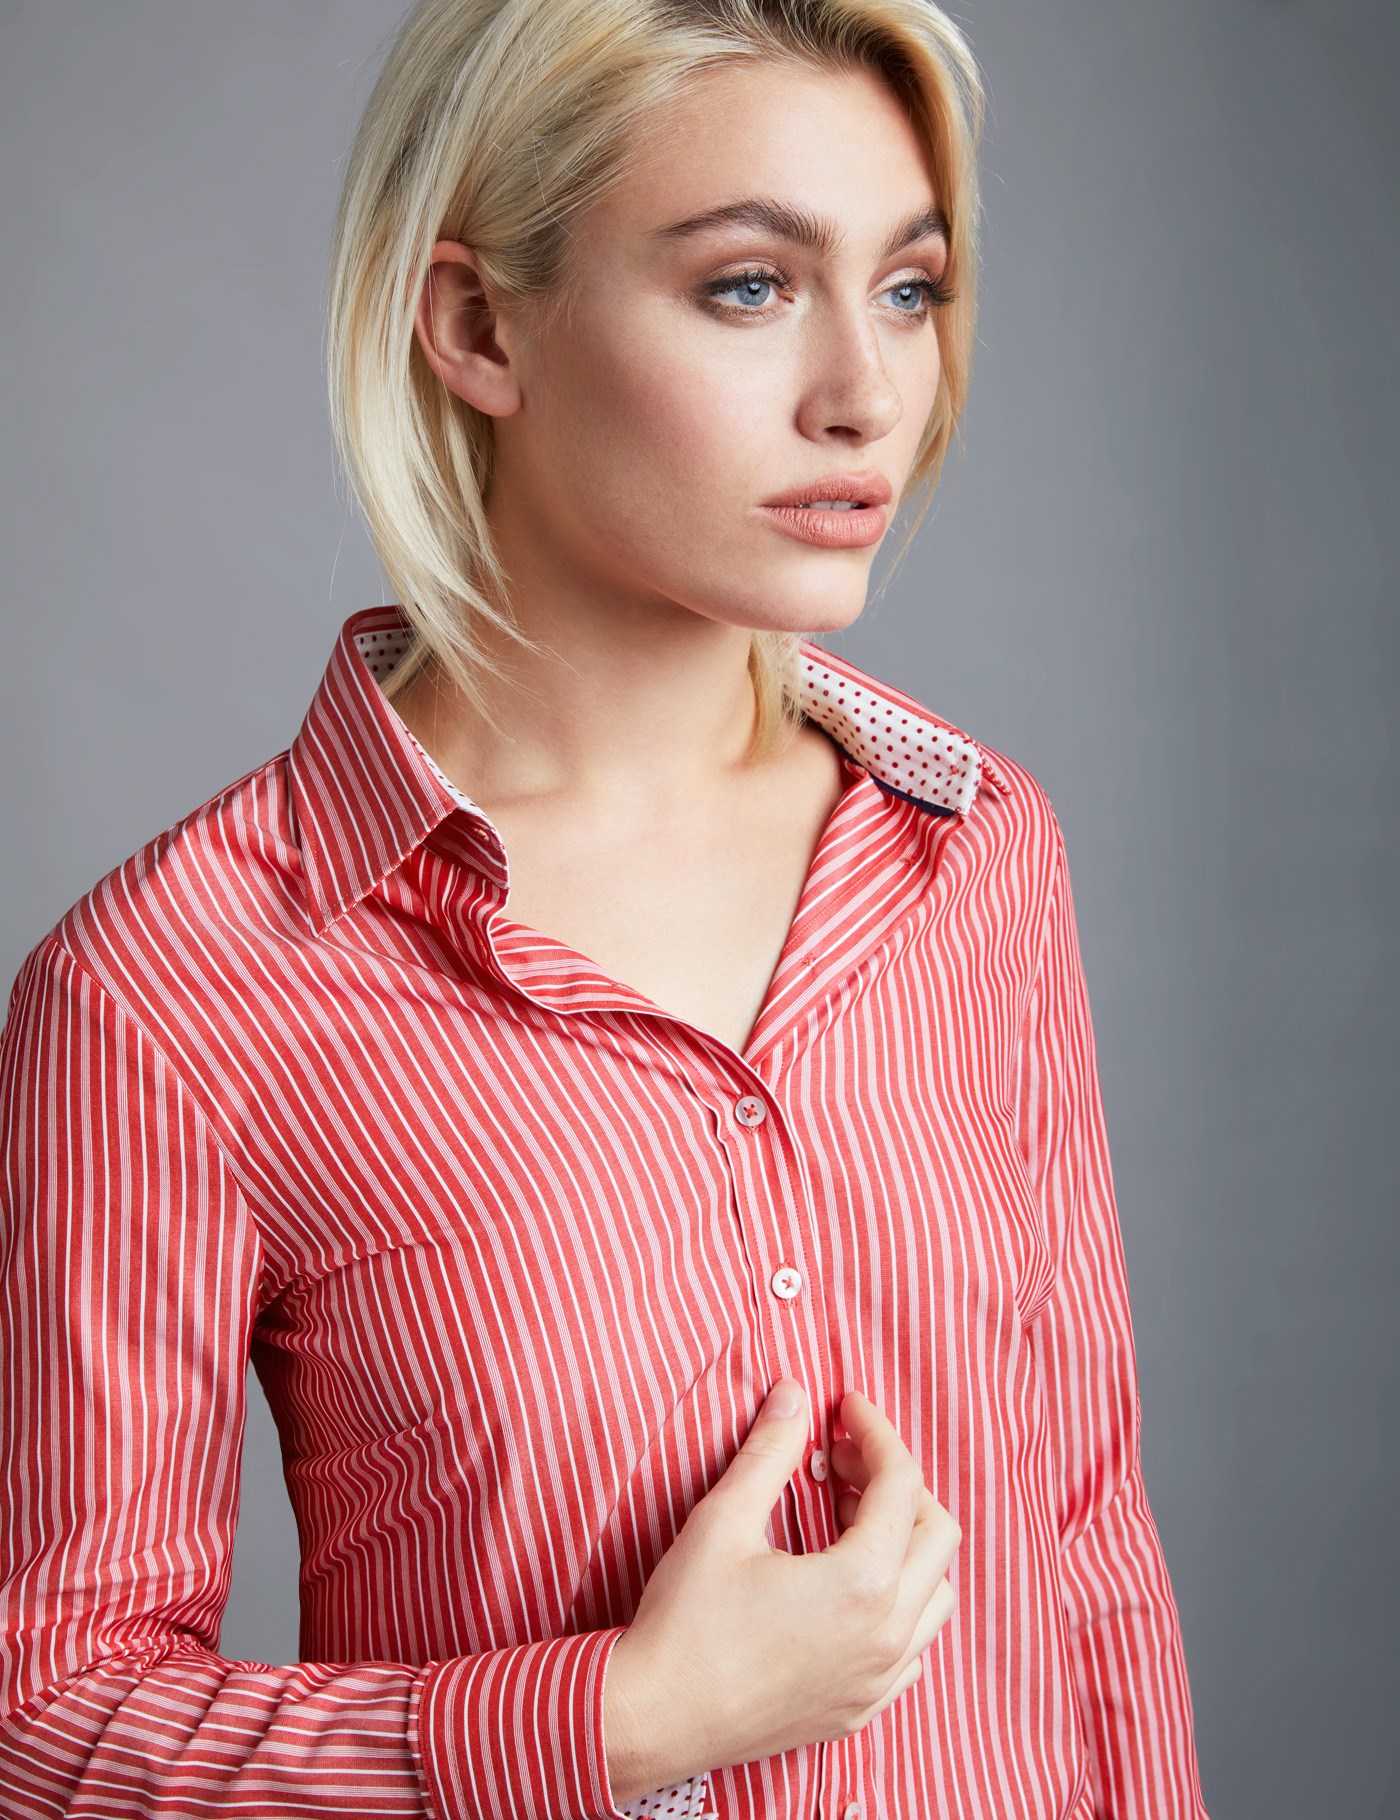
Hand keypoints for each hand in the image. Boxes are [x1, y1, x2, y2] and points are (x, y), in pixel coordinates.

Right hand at [603, 1381, 959, 1804]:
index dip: (875, 1432)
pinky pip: (913, 1646)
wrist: (655, 1719)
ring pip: (936, 1594)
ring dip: (905, 1544)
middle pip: (936, 1534)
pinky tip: (846, 1586)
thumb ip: (769, 1452)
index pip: (900, 1483)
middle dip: (895, 1484)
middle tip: (839, 1463)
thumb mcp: (723, 1521)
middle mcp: (886, 1636)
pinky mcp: (860, 1710)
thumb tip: (794, 1396)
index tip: (845, 1408)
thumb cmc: (686, 1622)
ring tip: (845, 1520)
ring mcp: (878, 1680)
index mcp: (862, 1584)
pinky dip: (898, 1602)